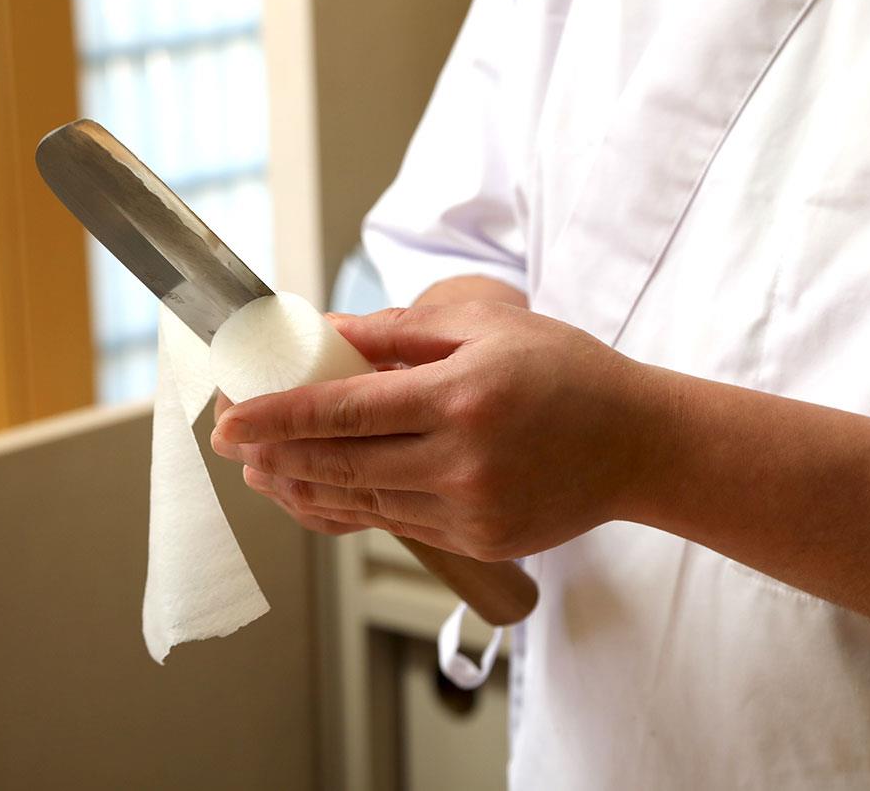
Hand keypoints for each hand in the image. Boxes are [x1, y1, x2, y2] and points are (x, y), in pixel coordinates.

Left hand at [210, 301, 656, 559]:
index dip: (276, 415)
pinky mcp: (478, 540)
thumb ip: (398, 333)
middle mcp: (462, 462)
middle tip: (229, 441)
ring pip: (361, 502)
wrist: (640, 445)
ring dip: (301, 486)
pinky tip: (322, 491)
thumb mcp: (486, 328)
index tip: (229, 418)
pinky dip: (350, 507)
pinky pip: (396, 523)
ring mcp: (470, 510)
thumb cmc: (569, 373)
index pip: (344, 410)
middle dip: (273, 454)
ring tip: (261, 471)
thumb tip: (324, 336)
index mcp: (461, 397)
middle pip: (340, 463)